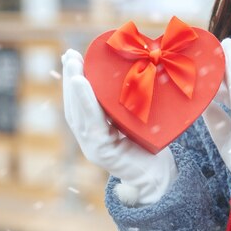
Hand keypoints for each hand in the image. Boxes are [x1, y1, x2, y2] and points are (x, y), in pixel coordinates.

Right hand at [61, 49, 176, 205]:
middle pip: (74, 106)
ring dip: (74, 88)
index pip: (80, 104)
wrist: (160, 176)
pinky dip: (86, 103)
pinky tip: (83, 84)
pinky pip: (91, 124)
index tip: (72, 57)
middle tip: (69, 55)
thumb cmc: (153, 145)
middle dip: (70, 79)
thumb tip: (138, 69)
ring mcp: (92, 147)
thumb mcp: (139, 119)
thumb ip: (129, 104)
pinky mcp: (101, 152)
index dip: (74, 82)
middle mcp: (90, 139)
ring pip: (78, 114)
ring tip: (73, 66)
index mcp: (96, 131)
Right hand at [203, 38, 230, 189]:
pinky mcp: (227, 142)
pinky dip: (205, 116)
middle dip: (210, 80)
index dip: (220, 64)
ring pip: (217, 107)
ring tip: (189, 85)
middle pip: (225, 91)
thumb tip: (227, 42)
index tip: (204, 53)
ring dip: (205, 97)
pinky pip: (214, 125)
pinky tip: (194, 108)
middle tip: (190, 68)